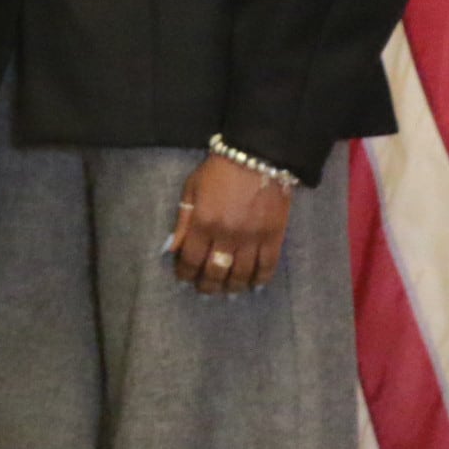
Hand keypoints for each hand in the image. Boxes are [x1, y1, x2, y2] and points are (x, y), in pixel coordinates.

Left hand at [171, 152, 292, 294]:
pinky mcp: (274, 237)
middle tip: (205, 290)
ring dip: (234, 286)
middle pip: (216, 271)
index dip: (186, 273)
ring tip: (228, 290)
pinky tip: (254, 285)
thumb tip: (173, 248)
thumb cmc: (219, 172)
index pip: (191, 259)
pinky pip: (268, 266)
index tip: (184, 279)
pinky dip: (261, 279)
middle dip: (208, 285)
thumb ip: (183, 221)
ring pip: (242, 273)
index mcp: (203, 223)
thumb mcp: (191, 190)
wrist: (258, 158)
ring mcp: (253, 238)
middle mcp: (227, 235)